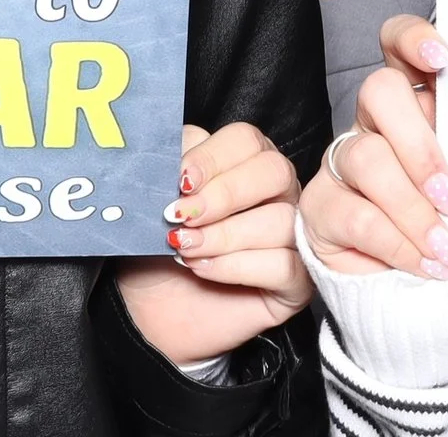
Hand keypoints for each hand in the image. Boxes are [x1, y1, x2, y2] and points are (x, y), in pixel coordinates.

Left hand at [117, 121, 310, 365]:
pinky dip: (237, 266)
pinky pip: (284, 265)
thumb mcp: (155, 198)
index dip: (212, 157)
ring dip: (224, 235)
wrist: (152, 307)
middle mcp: (277, 194)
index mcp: (245, 161)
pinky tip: (202, 269)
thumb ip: (169, 167)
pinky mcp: (295, 283)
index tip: (179, 181)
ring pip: (280, 221)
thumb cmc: (158, 245)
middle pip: (274, 172)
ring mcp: (292, 237)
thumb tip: (178, 157)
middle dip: (224, 193)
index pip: (246, 140)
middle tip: (182, 215)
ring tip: (184, 248)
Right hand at [299, 15, 447, 279]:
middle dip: (418, 143)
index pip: (400, 45)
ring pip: (367, 157)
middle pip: (379, 92)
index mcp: (420, 104)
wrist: (431, 301)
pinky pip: (355, 215)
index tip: (443, 59)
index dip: (414, 39)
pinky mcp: (321, 206)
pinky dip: (398, 244)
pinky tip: (427, 264)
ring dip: (412, 207)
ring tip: (446, 247)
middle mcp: (376, 124)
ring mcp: (344, 161)